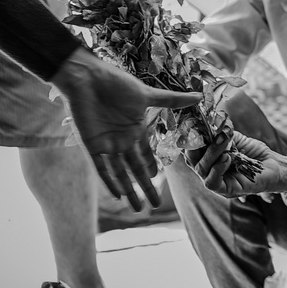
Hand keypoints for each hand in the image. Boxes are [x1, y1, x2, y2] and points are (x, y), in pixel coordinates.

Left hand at [51, 48, 201, 210]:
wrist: (87, 79)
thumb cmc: (116, 83)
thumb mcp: (147, 94)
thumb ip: (172, 100)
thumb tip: (199, 96)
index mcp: (135, 129)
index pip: (144, 153)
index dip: (150, 167)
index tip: (156, 179)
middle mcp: (122, 140)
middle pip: (135, 169)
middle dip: (145, 188)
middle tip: (155, 206)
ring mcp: (107, 144)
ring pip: (120, 173)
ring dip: (129, 191)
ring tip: (137, 209)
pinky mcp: (91, 145)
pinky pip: (101, 168)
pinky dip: (110, 181)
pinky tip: (118, 194)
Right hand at [183, 130, 286, 198]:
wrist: (276, 166)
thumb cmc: (256, 153)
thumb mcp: (236, 139)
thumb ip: (220, 133)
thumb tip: (209, 124)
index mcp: (209, 159)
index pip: (191, 151)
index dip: (190, 138)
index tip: (196, 125)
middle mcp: (209, 171)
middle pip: (192, 160)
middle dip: (198, 144)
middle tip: (212, 133)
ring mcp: (217, 182)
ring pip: (201, 169)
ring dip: (212, 152)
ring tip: (224, 142)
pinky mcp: (226, 190)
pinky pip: (211, 182)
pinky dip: (217, 168)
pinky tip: (227, 158)